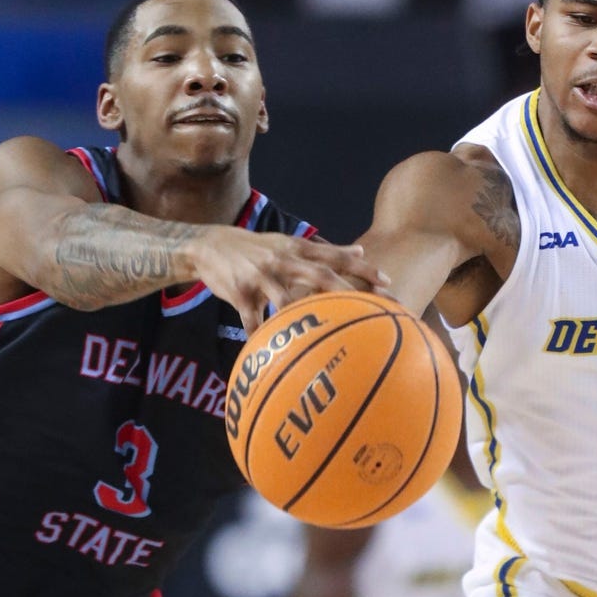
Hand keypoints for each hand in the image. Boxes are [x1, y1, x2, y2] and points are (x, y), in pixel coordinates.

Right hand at [190, 227, 388, 331]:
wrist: (210, 246)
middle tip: (371, 309)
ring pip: (285, 300)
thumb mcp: (291, 243)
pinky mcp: (240, 293)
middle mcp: (283, 260)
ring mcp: (261, 277)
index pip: (335, 256)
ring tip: (319, 338)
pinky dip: (260, 336)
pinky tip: (266, 353)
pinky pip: (252, 320)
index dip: (362, 267)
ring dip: (301, 318)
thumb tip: (360, 249)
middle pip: (320, 275)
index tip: (386, 281)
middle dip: (347, 291)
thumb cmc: (259, 249)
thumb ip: (325, 249)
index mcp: (297, 249)